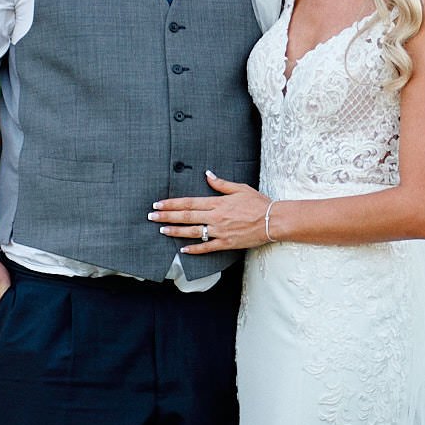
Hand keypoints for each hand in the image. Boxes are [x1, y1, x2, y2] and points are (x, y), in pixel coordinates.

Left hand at [150, 172, 271, 255]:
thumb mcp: (240, 188)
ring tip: (162, 230)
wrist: (273, 220)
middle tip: (152, 216)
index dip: (172, 204)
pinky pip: (207, 248)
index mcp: (217, 203)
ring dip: (176, 231)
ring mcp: (220, 232)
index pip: (189, 203)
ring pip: (193, 232)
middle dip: (167, 216)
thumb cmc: (258, 203)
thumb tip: (208, 174)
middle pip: (186, 217)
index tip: (158, 204)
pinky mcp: (227, 243)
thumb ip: (221, 183)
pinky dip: (194, 249)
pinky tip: (182, 250)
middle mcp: (216, 217)